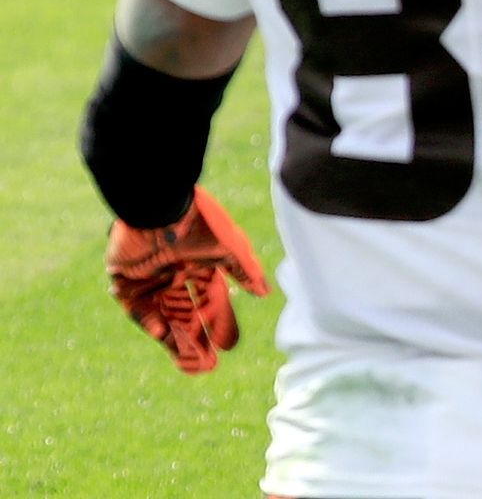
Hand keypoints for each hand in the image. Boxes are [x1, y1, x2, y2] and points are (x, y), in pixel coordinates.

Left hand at [105, 186, 269, 373]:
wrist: (159, 205)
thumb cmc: (199, 223)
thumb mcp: (230, 247)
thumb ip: (245, 271)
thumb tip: (265, 293)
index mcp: (201, 266)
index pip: (212, 303)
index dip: (220, 324)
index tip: (227, 346)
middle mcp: (177, 276)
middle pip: (187, 316)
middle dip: (197, 340)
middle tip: (207, 366)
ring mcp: (151, 280)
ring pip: (164, 318)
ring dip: (175, 340)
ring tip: (188, 363)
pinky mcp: (126, 282)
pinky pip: (138, 310)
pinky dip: (150, 323)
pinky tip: (162, 334)